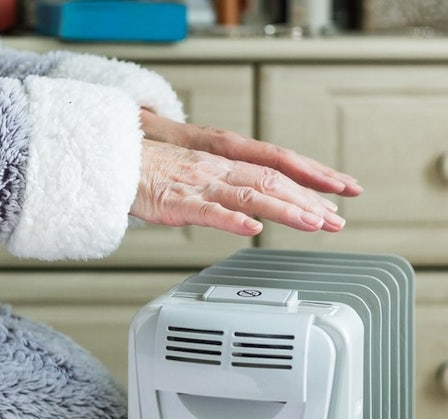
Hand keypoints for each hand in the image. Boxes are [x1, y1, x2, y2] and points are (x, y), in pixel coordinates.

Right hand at [130, 110, 362, 235]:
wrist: (110, 162)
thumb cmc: (149, 174)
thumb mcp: (195, 179)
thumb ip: (225, 192)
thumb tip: (253, 210)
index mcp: (224, 163)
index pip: (277, 170)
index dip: (309, 184)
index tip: (337, 199)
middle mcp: (218, 169)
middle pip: (272, 181)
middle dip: (308, 201)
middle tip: (337, 220)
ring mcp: (199, 184)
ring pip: (250, 193)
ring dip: (285, 209)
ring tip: (312, 222)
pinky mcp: (176, 201)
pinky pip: (208, 210)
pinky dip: (232, 218)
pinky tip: (251, 227)